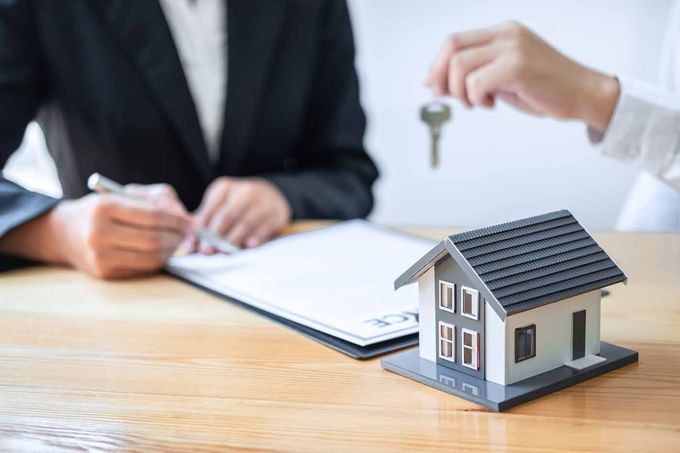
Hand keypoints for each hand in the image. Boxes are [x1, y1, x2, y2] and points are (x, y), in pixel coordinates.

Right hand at [0, 187, 192, 278]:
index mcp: (105, 208)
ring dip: (172, 252)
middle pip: (154, 240)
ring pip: (151, 259)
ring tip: (178, 244)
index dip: (177, 221)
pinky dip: (158, 262)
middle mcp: (99, 233)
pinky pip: (142, 270)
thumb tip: (186, 218)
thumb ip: (157, 199)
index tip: (191, 222)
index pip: (153, 216)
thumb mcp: (124, 194)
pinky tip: (163, 253)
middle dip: (178, 238)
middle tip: (188, 235)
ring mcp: (100, 256)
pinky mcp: (104, 273)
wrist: (66, 232)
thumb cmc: (103, 210)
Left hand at [194, 177, 291, 250]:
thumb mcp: (220, 205)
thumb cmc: (239, 204)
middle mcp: (243, 191)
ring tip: (224, 252)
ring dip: (233, 240)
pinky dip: (256, 237)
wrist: (271, 195)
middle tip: (207, 251)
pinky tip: (248, 245)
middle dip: (214, 236)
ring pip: (244, 223)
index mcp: (224, 188)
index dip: (200, 229)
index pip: (209, 210)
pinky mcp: (276, 213)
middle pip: (226, 216)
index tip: (194, 245)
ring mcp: (262, 201)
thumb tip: (189, 244)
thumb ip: (204, 223)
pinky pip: (264, 227)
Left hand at [426, 21, 619, 133]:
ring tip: (477, 102)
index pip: (454, 41)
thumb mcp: (502, 76)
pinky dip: (475, 98)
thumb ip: (474, 73)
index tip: (434, 86)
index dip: (437, 65)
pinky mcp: (518, 65)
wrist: (583, 94)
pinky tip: (490, 104)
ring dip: (460, 92)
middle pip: (451, 47)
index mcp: (502, 32)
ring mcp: (513, 47)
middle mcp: (506, 34)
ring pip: (460, 65)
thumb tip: (435, 82)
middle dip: (441, 77)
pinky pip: (476, 82)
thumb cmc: (545, 87)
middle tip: (449, 97)